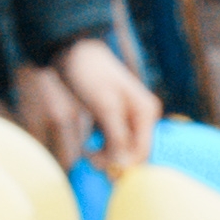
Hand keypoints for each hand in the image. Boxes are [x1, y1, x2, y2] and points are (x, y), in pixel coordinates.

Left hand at [43, 38, 160, 160]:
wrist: (73, 54)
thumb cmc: (89, 76)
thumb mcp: (104, 107)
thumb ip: (117, 136)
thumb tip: (125, 165)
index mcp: (146, 112)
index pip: (142, 151)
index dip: (124, 163)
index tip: (99, 166)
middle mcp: (143, 117)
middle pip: (134, 153)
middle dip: (113, 160)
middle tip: (89, 157)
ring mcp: (130, 119)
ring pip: (122, 151)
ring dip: (105, 156)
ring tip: (86, 152)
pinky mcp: (116, 121)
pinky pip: (114, 144)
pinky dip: (102, 149)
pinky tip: (87, 148)